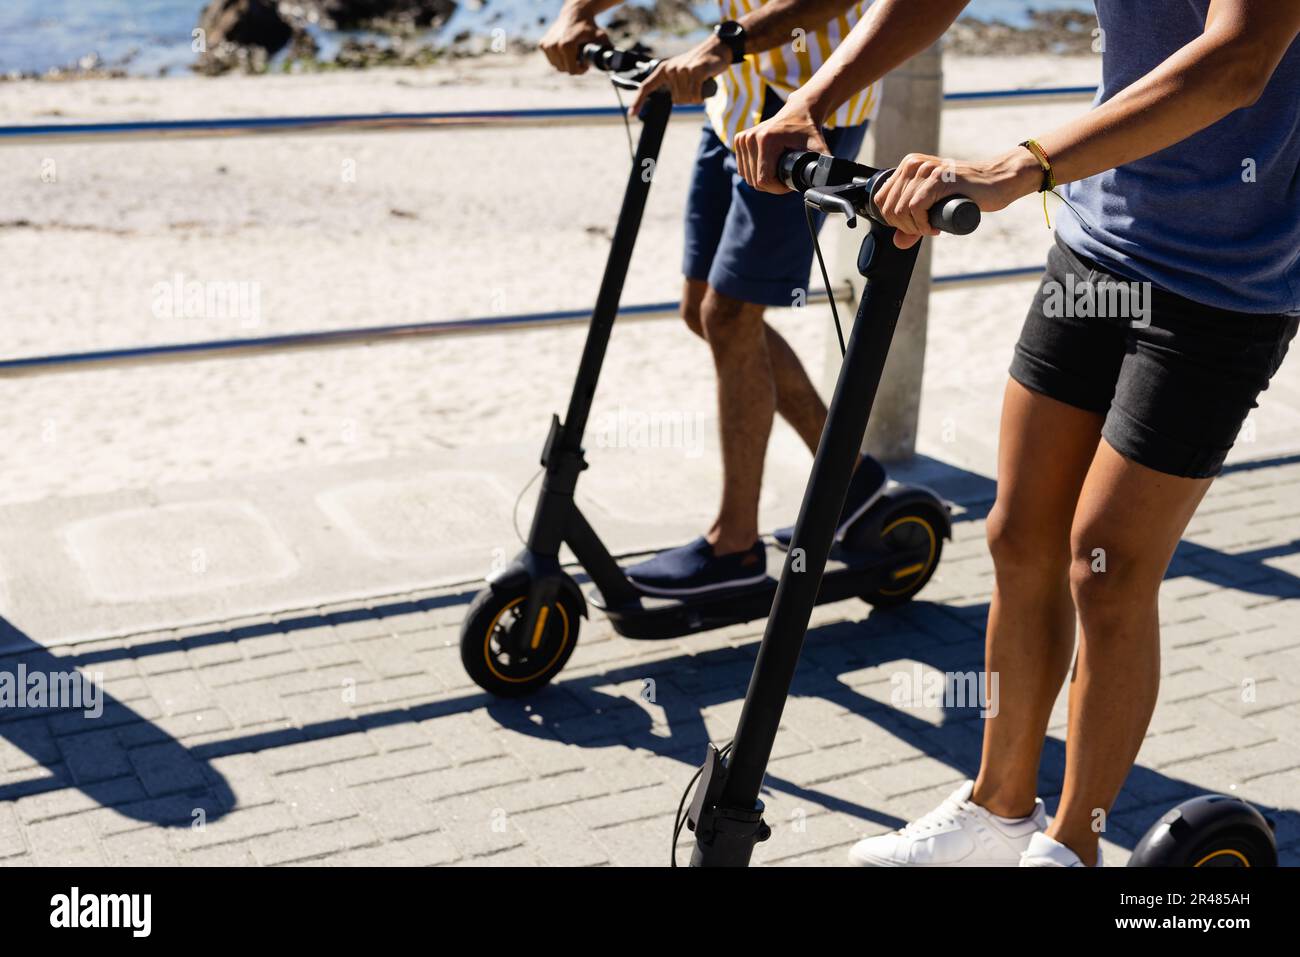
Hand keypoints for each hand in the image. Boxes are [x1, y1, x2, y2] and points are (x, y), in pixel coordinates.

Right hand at [539, 11, 608, 74]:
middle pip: (564, 70)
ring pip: (557, 66)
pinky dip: (558, 58)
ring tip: (574, 53)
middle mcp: (553, 46)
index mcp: (566, 46)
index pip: (572, 71)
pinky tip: (566, 50)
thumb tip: (616, 64)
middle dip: (573, 66)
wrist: (575, 13)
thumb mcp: (601, 38)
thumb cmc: (589, 27)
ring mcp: (546, 45)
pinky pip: (551, 60)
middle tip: (580, 57)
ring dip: (566, 63)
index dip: (581, 70)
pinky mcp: (542, 44)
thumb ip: (608, 51)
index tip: (585, 63)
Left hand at [628, 36, 730, 115]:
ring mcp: (684, 69)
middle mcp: (671, 69)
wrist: (717, 48)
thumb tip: (673, 100)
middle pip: (677, 100)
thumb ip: (674, 84)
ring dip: (697, 96)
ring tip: (701, 82)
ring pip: (688, 99)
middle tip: (696, 85)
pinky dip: (702, 95)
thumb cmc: (700, 63)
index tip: (632, 114)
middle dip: (688, 98)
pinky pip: (696, 94)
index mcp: (664, 69)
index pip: (646, 86)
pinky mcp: (697, 71)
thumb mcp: (682, 71)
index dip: (638, 101)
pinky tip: (706, 85)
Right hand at [733, 97, 829, 193]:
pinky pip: (743, 169)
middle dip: (772, 185)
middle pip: (755, 181)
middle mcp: (751, 138)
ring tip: (778, 171)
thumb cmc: (809, 131)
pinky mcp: (739, 139)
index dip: (777, 188)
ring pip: (748, 177)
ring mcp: (743, 138)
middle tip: (787, 177)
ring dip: (763, 180)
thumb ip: (825, 166)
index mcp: (766, 141)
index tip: (790, 183)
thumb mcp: (819, 149)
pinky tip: (767, 166)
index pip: (764, 180)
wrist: (799, 111)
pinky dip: (754, 172)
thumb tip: (829, 182)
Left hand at [871, 149, 1040, 247]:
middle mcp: (913, 165)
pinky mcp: (938, 179)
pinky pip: (916, 208)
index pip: (881, 200)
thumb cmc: (966, 193)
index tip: (913, 226)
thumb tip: (897, 242)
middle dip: (904, 227)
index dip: (893, 221)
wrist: (996, 181)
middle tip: (925, 230)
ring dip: (915, 228)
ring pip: (901, 210)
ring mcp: (925, 170)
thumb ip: (913, 223)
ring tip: (932, 228)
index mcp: (907, 166)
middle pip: (890, 208)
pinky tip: (935, 227)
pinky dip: (923, 224)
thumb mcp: (933, 207)